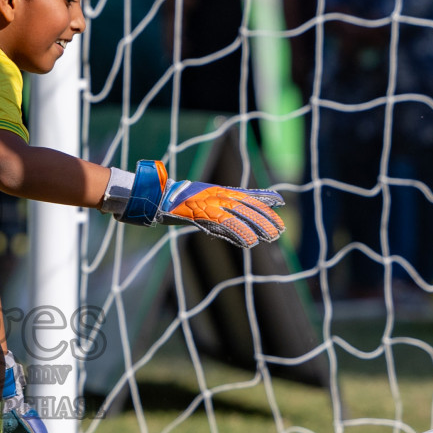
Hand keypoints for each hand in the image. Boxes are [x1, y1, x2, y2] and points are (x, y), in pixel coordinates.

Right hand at [114, 159, 285, 248]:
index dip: (263, 198)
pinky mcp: (202, 213)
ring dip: (257, 227)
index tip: (280, 202)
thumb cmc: (170, 199)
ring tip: (272, 237)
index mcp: (216, 190)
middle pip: (247, 206)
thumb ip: (212, 209)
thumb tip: (225, 220)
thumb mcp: (196, 202)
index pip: (245, 194)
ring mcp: (209, 203)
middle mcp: (216, 195)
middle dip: (265, 217)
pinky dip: (239, 234)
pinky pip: (225, 225)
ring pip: (240, 215)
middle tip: (281, 229)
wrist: (152, 195)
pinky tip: (250, 242)